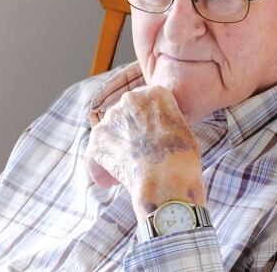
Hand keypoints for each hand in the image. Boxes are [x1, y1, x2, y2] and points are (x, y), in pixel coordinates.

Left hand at [86, 85, 205, 219]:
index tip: (148, 140)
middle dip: (127, 136)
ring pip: (108, 136)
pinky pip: (94, 155)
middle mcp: (130, 100)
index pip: (143, 104)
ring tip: (125, 172)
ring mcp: (111, 118)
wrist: (166, 177)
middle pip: (124, 118)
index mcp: (155, 93)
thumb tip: (156, 137)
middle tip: (136, 157)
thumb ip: (165, 125)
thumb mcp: (183, 131)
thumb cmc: (182, 159)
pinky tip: (109, 182)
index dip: (145, 124)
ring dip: (114, 151)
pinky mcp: (97, 140)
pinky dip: (99, 169)